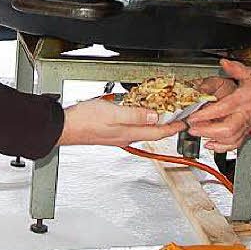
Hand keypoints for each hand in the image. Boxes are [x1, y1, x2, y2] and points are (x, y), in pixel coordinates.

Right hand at [58, 98, 183, 146]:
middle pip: (153, 131)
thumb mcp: (113, 113)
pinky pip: (131, 126)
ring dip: (154, 121)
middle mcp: (125, 137)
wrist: (64, 127)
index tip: (186, 122)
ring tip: (163, 112)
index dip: (174, 126)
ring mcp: (117, 135)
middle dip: (167, 124)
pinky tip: (137, 113)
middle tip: (178, 116)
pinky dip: (140, 120)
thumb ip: (136, 115)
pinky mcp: (110, 132)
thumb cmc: (84, 121)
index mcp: (129, 133)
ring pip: (143, 129)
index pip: (158, 131)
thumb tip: (156, 117)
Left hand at [185, 60, 250, 150]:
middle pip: (226, 129)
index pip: (223, 109)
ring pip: (231, 138)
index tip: (193, 116)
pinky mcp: (249, 129)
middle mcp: (246, 114)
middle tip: (191, 128)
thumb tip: (224, 63)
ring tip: (198, 135)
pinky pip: (236, 142)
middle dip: (207, 131)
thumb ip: (235, 68)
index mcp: (244, 99)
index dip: (206, 114)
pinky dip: (223, 146)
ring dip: (213, 140)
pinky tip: (211, 144)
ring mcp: (248, 124)